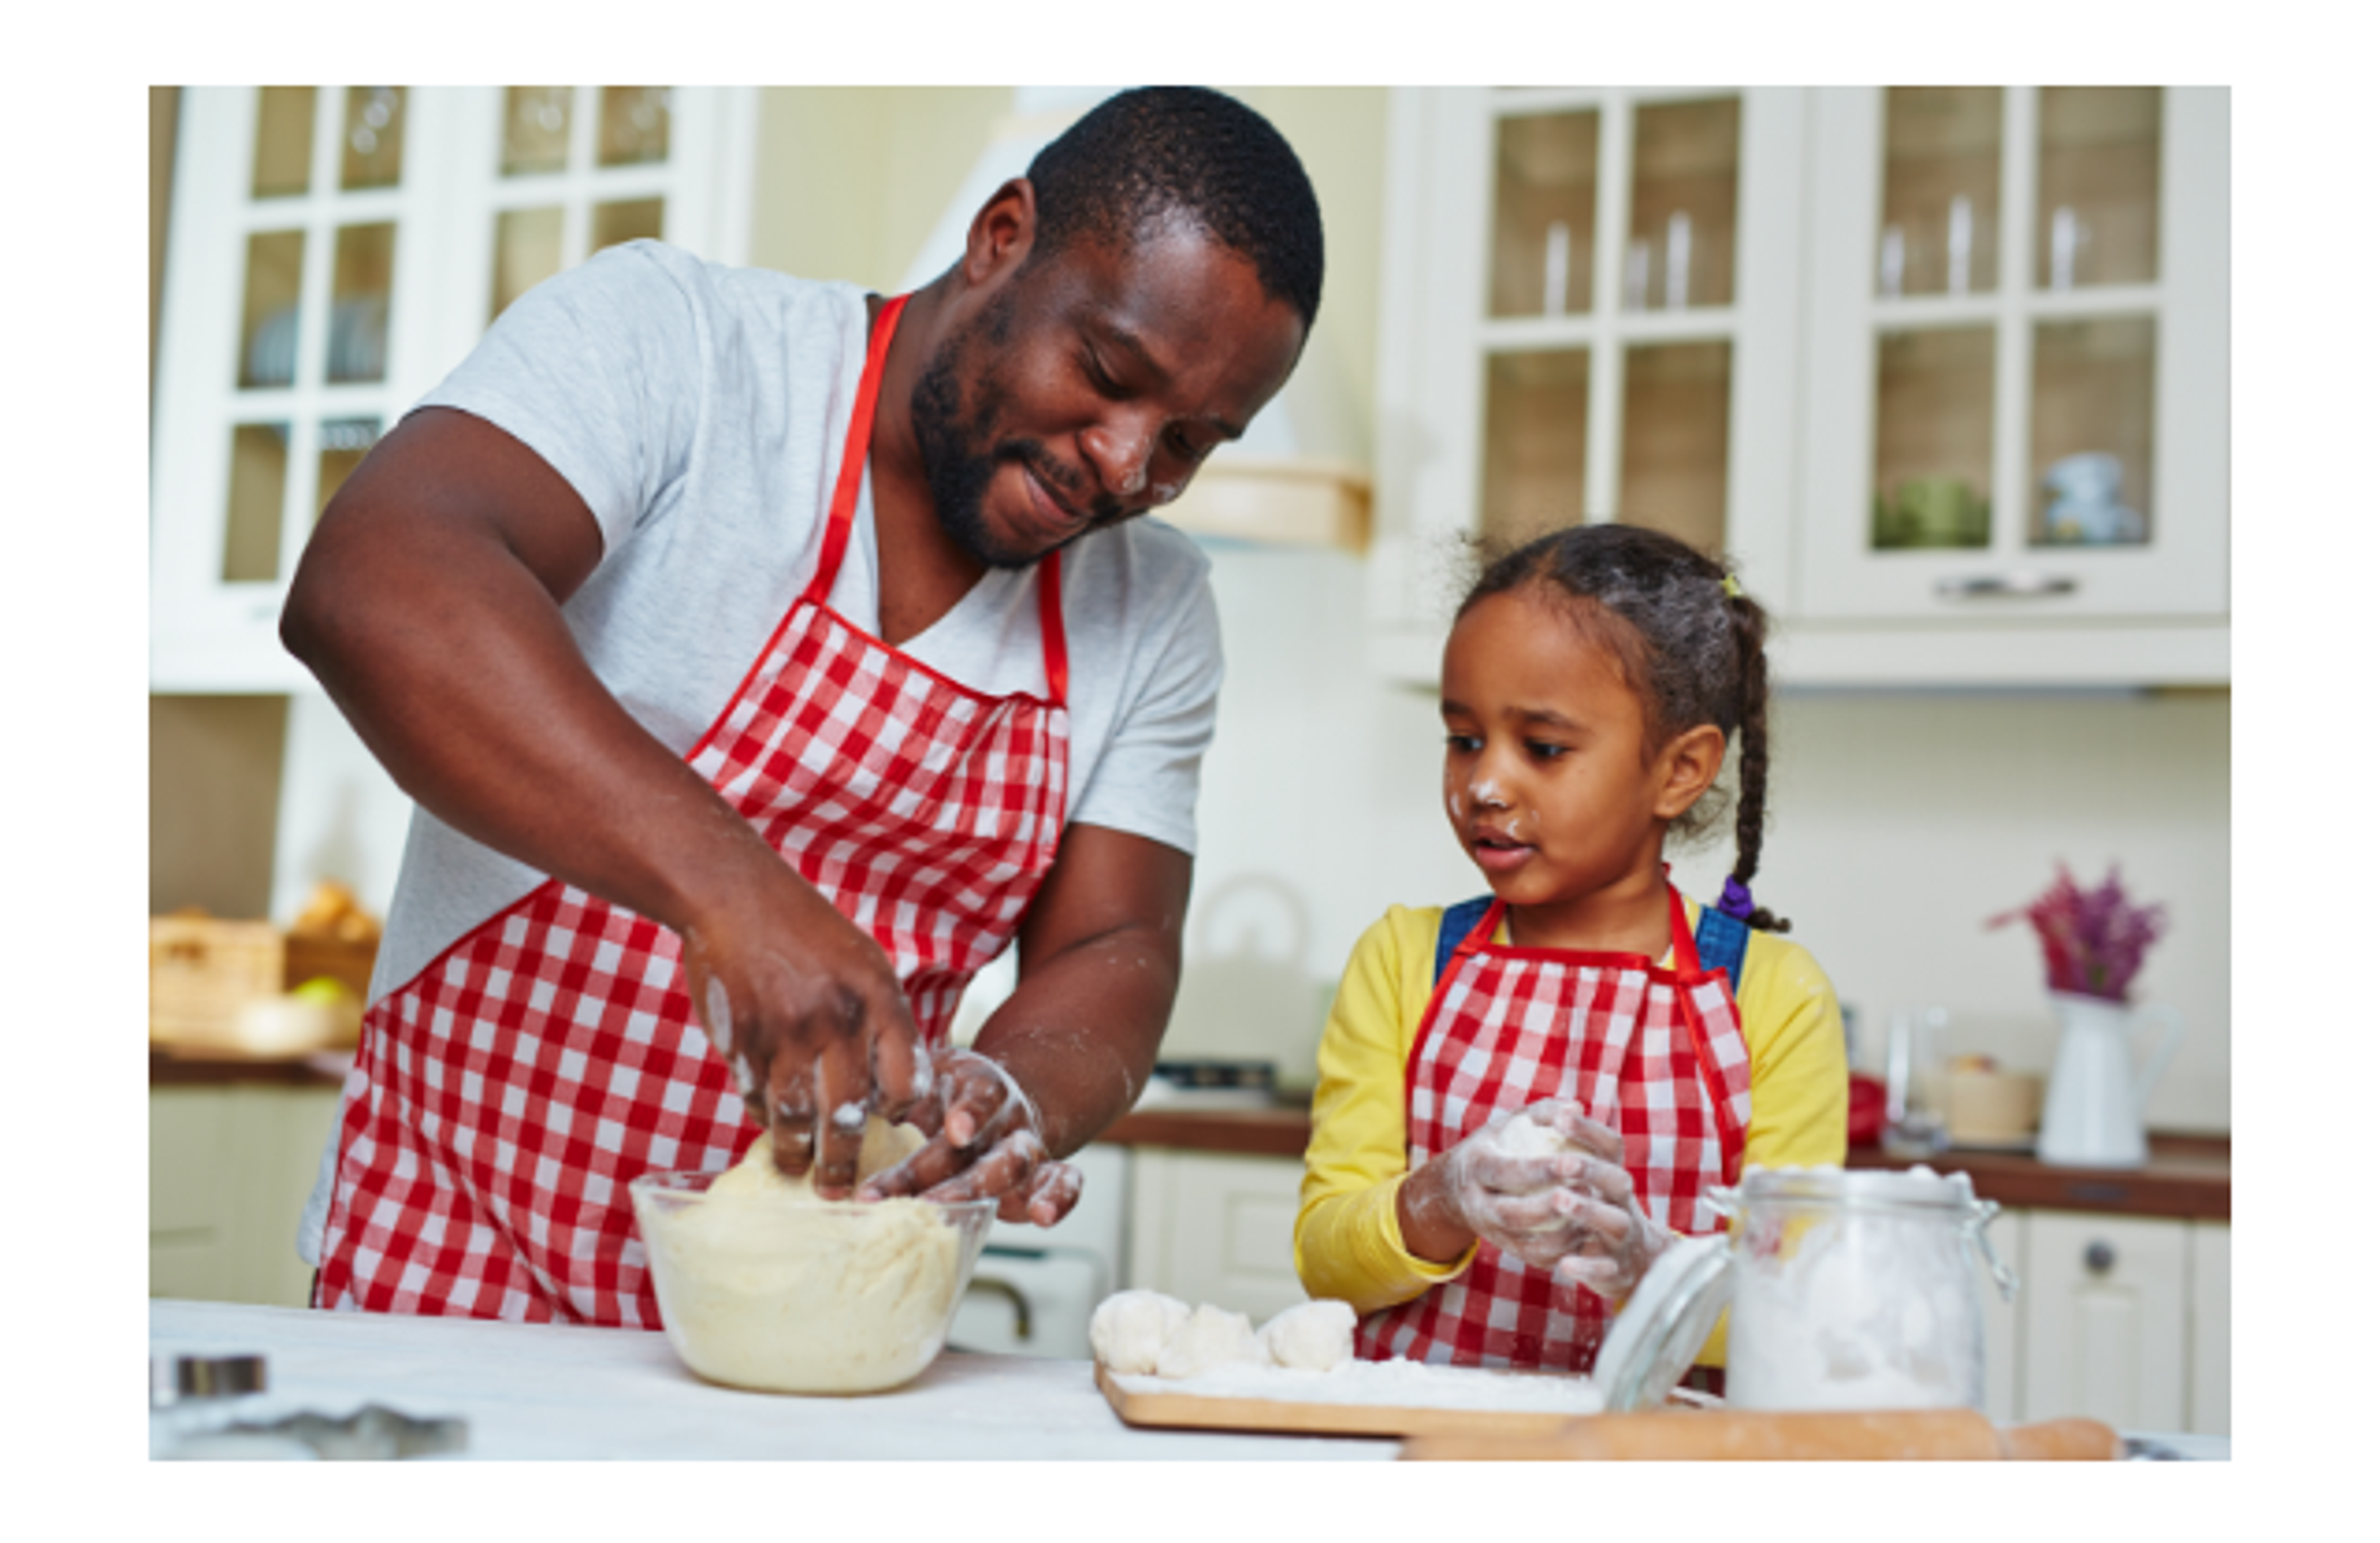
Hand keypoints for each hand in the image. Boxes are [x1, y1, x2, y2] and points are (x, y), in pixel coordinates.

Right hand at [679, 866, 927, 1199]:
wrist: (734, 894)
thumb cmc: (807, 931)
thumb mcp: (864, 963)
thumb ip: (883, 1021)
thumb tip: (899, 1090)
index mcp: (878, 997)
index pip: (905, 1079)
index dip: (901, 1113)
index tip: (891, 1129)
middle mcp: (837, 1018)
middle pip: (849, 1113)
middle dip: (844, 1161)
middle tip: (842, 1190)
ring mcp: (786, 1031)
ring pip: (796, 1116)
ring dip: (797, 1155)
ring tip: (799, 1173)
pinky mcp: (742, 1039)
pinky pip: (756, 1096)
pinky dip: (763, 1118)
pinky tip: (768, 1127)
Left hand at [856, 1046, 1083, 1225]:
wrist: (1000, 1093)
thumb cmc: (946, 1093)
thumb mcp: (925, 1077)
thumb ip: (892, 1090)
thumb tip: (831, 1114)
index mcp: (979, 1087)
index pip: (979, 1096)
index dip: (971, 1112)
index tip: (954, 1130)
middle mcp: (1005, 1116)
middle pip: (987, 1145)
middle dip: (951, 1176)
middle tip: (913, 1201)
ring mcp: (1025, 1146)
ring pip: (1016, 1166)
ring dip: (980, 1192)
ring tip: (946, 1214)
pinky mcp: (1040, 1174)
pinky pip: (1064, 1182)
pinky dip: (1059, 1198)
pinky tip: (1043, 1215)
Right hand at [1400, 1100, 1666, 1288]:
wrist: (1460, 1187)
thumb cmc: (1498, 1144)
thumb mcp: (1511, 1122)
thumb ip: (1544, 1112)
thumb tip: (1576, 1107)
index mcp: (1476, 1165)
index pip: (1506, 1171)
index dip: (1539, 1170)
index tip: (1573, 1161)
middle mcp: (1477, 1203)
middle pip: (1511, 1214)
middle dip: (1549, 1208)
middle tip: (1587, 1193)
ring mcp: (1490, 1231)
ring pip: (1523, 1245)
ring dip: (1561, 1235)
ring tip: (1590, 1216)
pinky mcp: (1506, 1249)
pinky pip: (1534, 1258)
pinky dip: (1562, 1252)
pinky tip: (1586, 1234)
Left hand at [1540, 1111, 1671, 1300]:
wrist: (1634, 1261)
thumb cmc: (1599, 1207)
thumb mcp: (1590, 1177)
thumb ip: (1573, 1144)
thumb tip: (1564, 1106)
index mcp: (1614, 1176)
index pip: (1610, 1146)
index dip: (1588, 1130)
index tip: (1560, 1118)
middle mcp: (1623, 1203)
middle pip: (1616, 1181)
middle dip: (1591, 1169)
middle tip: (1562, 1161)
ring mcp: (1623, 1236)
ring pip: (1615, 1222)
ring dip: (1589, 1210)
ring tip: (1559, 1199)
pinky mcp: (1616, 1269)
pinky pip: (1604, 1269)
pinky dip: (1587, 1268)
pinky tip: (1564, 1264)